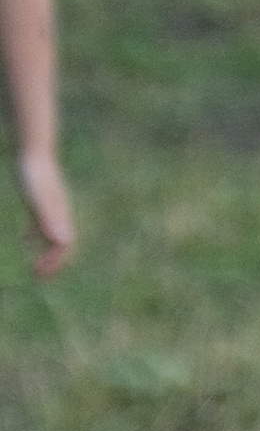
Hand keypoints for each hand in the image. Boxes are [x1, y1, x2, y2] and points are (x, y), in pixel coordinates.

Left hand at [18, 146, 72, 278]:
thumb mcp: (38, 201)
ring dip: (46, 252)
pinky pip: (40, 223)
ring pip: (52, 235)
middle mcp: (58, 214)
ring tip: (36, 265)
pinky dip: (35, 235)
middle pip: (61, 243)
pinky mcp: (40, 201)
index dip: (54, 262)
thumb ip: (50, 220)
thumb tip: (64, 243)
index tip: (40, 274)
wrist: (34, 153)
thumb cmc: (34, 177)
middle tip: (38, 276)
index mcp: (59, 217)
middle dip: (52, 262)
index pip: (63, 246)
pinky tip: (25, 239)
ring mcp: (50, 207)